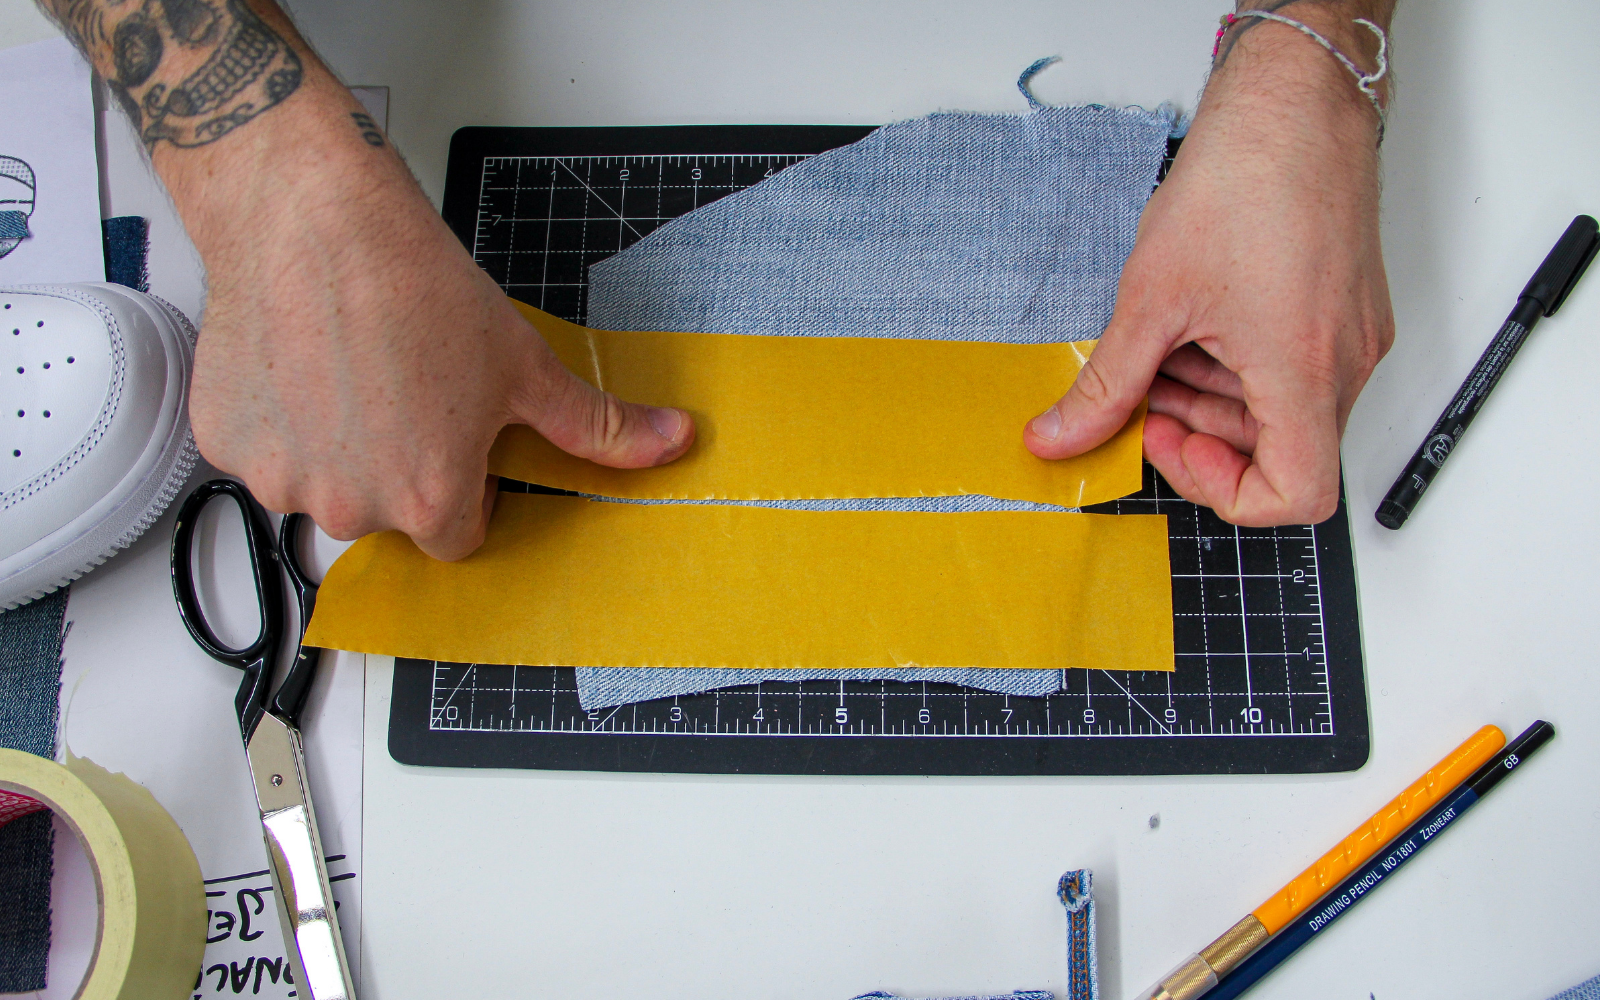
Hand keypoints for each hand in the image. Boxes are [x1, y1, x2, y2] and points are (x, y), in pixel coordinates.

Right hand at [101, 3, 696, 559]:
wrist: (316, 217)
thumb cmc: (416, 289)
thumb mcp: (526, 367)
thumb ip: (597, 427)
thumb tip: (673, 444)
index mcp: (430, 503)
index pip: (459, 536)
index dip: (468, 487)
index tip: (460, 440)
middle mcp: (351, 507)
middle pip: (389, 514)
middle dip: (402, 467)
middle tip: (408, 391)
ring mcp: (280, 478)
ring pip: (323, 484)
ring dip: (340, 447)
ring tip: (355, 370)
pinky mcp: (226, 441)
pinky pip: (266, 451)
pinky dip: (284, 420)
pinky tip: (306, 362)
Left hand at [1025, 10, 1393, 524]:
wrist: (1295, 100)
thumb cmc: (1244, 181)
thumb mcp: (1151, 298)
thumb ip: (1106, 385)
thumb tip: (1059, 438)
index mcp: (1307, 374)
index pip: (1296, 496)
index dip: (1222, 493)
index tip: (1166, 443)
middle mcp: (1345, 364)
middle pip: (1273, 450)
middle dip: (1195, 428)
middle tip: (1141, 387)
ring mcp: (1352, 337)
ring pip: (1277, 410)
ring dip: (1209, 394)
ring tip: (1163, 339)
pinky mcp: (1345, 310)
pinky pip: (1291, 368)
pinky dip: (1234, 362)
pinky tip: (1194, 318)